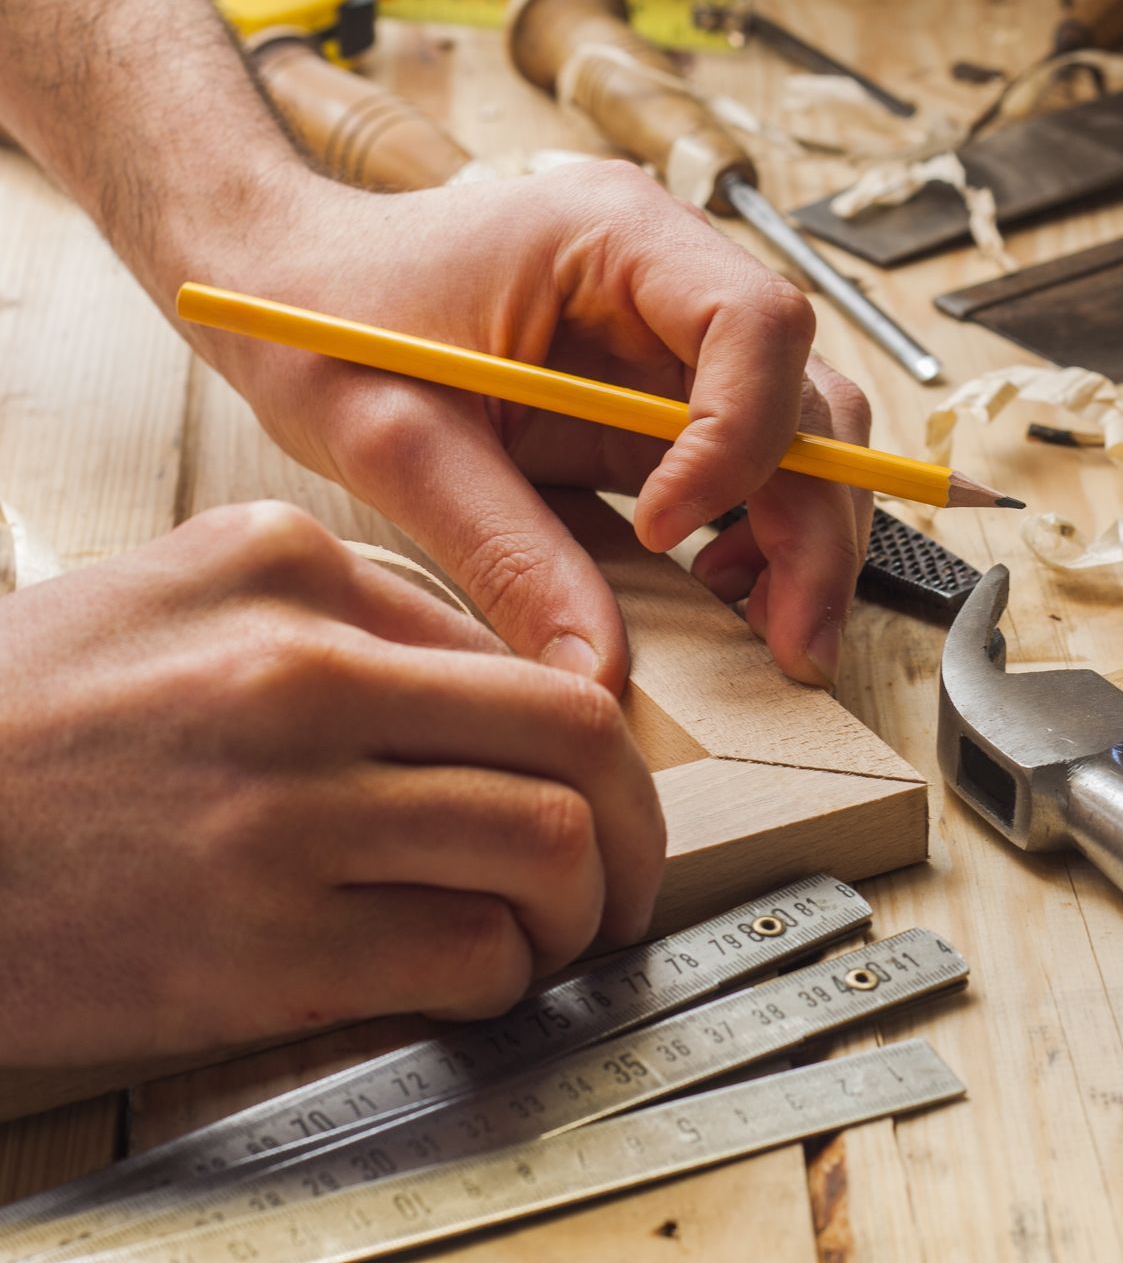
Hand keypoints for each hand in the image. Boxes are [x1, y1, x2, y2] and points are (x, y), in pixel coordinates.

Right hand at [0, 502, 662, 1066]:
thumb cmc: (27, 730)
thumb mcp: (175, 599)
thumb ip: (343, 618)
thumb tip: (502, 684)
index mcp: (288, 574)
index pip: (523, 654)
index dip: (596, 747)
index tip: (597, 797)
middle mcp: (299, 678)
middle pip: (575, 744)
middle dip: (634, 827)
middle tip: (623, 879)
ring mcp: (283, 814)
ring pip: (549, 850)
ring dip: (582, 912)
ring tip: (554, 937)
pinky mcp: (260, 946)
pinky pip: (469, 955)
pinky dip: (504, 974)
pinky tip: (472, 975)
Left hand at [192, 162, 872, 691]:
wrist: (281, 284)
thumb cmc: (322, 322)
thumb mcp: (396, 441)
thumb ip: (505, 552)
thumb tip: (597, 674)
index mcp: (614, 235)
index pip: (757, 324)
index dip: (742, 438)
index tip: (666, 530)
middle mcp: (672, 275)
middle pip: (810, 396)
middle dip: (815, 526)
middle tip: (797, 644)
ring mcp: (676, 336)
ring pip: (806, 437)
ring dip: (804, 539)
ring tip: (770, 634)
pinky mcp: (662, 395)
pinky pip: (752, 468)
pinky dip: (761, 537)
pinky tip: (720, 591)